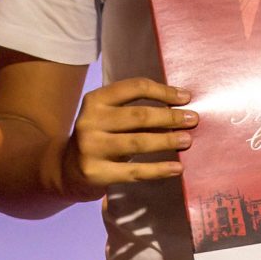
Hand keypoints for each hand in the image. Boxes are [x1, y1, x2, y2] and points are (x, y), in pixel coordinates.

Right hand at [63, 78, 196, 194]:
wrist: (67, 168)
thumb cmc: (100, 137)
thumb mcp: (110, 118)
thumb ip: (136, 112)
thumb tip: (180, 110)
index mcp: (96, 100)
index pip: (135, 87)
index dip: (163, 91)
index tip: (186, 97)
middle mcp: (90, 121)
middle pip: (138, 115)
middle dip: (170, 117)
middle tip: (193, 120)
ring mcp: (91, 147)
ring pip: (138, 142)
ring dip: (167, 140)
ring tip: (188, 141)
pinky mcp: (97, 172)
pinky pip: (135, 171)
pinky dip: (159, 169)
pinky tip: (177, 168)